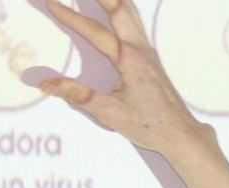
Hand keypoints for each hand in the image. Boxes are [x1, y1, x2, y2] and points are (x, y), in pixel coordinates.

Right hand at [36, 0, 214, 160]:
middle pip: (120, 8)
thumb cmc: (151, 125)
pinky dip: (122, 10)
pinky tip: (115, 9)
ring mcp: (148, 52)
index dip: (71, 16)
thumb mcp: (109, 113)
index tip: (52, 3)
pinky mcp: (150, 58)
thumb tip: (47, 83)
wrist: (181, 133)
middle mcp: (141, 50)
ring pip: (131, 13)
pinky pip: (135, 24)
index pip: (95, 32)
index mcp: (130, 60)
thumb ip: (77, 95)